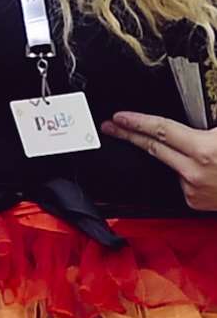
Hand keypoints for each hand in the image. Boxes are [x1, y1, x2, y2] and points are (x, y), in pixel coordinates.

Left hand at [102, 112, 216, 209]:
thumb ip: (209, 127)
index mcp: (204, 151)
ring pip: (171, 164)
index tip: (119, 117)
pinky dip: (188, 172)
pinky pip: (182, 180)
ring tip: (197, 153)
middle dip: (129, 135)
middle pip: (153, 148)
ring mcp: (192, 189)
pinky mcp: (194, 201)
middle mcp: (194, 171)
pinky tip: (206, 171)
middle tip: (111, 126)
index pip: (162, 130)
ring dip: (172, 156)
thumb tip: (196, 116)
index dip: (138, 122)